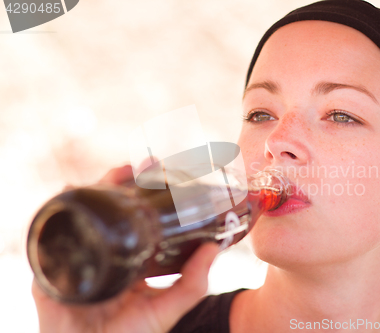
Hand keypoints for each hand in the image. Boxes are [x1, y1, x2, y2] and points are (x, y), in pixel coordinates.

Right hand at [32, 165, 219, 332]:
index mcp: (128, 257)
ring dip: (100, 186)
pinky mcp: (53, 261)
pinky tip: (73, 190)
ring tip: (118, 173)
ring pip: (87, 210)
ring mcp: (79, 252)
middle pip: (111, 208)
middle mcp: (104, 250)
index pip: (136, 218)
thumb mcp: (166, 309)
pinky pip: (53, 228)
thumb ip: (192, 284)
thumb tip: (214, 248)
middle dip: (124, 182)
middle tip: (143, 167)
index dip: (146, 194)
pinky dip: (62, 205)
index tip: (161, 173)